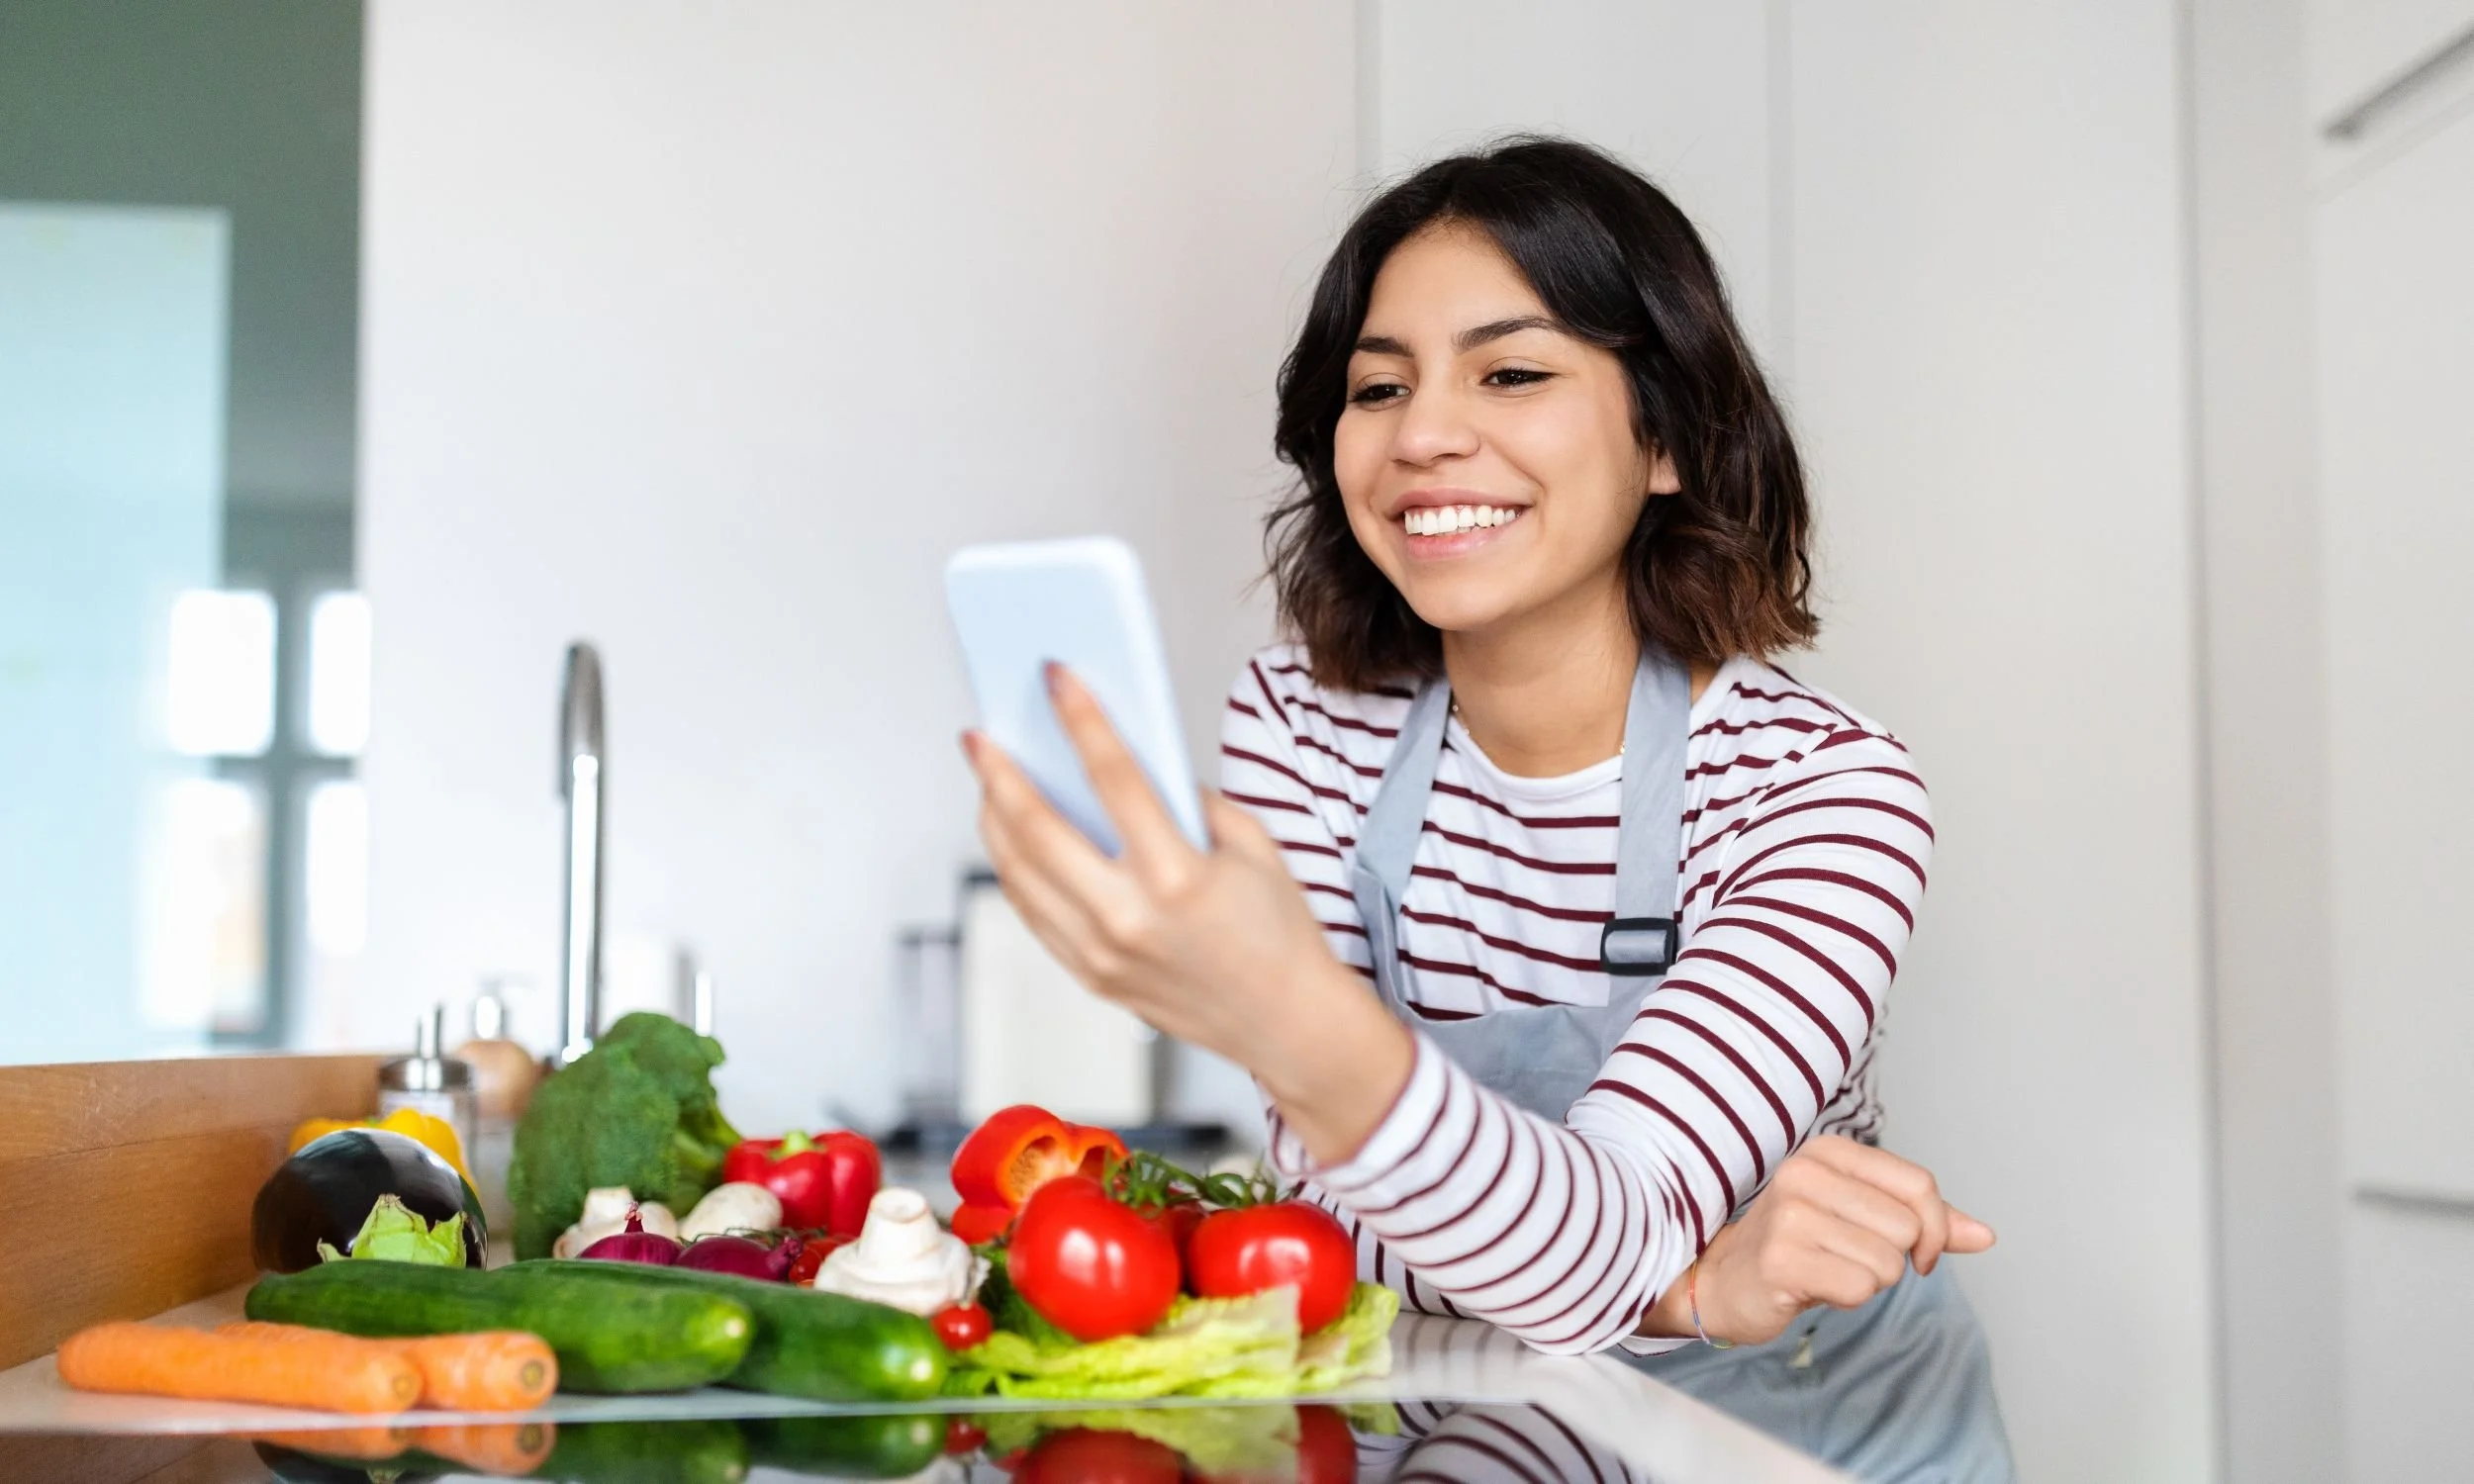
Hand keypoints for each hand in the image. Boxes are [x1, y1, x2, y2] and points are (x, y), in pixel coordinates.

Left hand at [961, 665, 1413, 1156]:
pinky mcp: (1090, 976)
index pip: (1113, 777)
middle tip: (980, 736)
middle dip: (1000, 773)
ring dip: (994, 818)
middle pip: (1038, 828)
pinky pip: (1032, 912)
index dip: (1080, 719)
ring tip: (988, 780)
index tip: (1054, 678)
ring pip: (1019, 873)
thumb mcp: (1251, 845)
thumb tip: (1123, 757)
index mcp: (1177, 877)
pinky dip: (1013, 868)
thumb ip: (1186, 798)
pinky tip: (1010, 836)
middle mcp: (1129, 918)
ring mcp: (1101, 954)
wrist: (1287, 1021)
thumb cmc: (1277, 930)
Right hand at [1642, 1136, 1994, 1346]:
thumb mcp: (1862, 1218)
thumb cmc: (1798, 1246)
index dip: (1937, 1229)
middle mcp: (1806, 1173)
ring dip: (1868, 1282)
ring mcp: (1789, 1215)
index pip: (1920, 1186)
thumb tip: (1985, 1236)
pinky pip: (1860, 1288)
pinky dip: (1848, 1300)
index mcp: (1829, 1152)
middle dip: (1894, 1259)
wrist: (1723, 1281)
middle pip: (1908, 1229)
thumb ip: (1925, 1222)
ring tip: (1828, 1271)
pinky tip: (1814, 1288)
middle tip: (1849, 1259)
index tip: (1921, 1255)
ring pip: (1888, 1263)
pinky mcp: (1781, 1259)